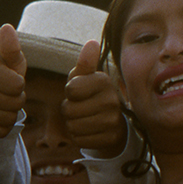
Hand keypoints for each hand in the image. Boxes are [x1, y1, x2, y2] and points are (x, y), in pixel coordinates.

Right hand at [0, 24, 25, 137]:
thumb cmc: (6, 73)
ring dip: (12, 113)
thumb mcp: (12, 61)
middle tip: (8, 93)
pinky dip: (4, 126)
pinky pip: (1, 131)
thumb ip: (11, 48)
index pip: (18, 85)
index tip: (12, 80)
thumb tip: (7, 28)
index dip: (20, 85)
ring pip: (9, 119)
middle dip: (18, 100)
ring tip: (3, 103)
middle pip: (15, 104)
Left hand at [63, 40, 125, 154]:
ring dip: (73, 125)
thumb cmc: (92, 96)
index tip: (80, 93)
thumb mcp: (86, 78)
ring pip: (73, 127)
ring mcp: (113, 121)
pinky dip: (80, 138)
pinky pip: (80, 140)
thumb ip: (85, 63)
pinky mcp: (111, 138)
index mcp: (104, 81)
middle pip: (69, 110)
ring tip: (85, 120)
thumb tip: (92, 43)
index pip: (71, 89)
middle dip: (69, 111)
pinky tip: (90, 132)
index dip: (69, 93)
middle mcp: (112, 100)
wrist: (113, 123)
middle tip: (81, 109)